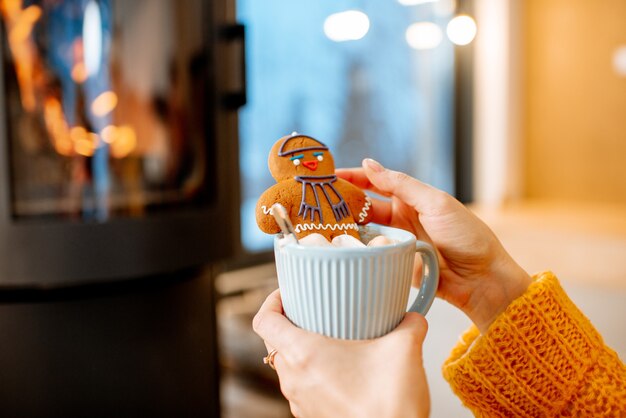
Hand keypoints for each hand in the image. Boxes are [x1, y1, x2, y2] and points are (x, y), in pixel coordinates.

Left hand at [253, 290, 429, 417]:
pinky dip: (313, 374)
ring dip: (301, 351)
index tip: (287, 294)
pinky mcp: (313, 416)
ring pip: (286, 367)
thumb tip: (412, 316)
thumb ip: (409, 323)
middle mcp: (295, 379)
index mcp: (304, 354)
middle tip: (311, 313)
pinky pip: (302, 388)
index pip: (264, 321)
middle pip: (273, 342)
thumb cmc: (389, 405)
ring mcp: (301, 401)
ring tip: (330, 341)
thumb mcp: (404, 349)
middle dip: (288, 323)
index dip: (271, 301)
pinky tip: (342, 371)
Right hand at [337, 159, 531, 332]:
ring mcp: (394, 243)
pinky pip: (369, 256)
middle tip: (314, 201)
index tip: (326, 176)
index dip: (350, 177)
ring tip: (318, 223)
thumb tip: (369, 164)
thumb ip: (401, 184)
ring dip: (343, 227)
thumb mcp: (436, 203)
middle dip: (340, 202)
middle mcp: (399, 218)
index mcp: (410, 198)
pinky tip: (337, 249)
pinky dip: (354, 251)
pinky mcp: (392, 265)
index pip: (373, 182)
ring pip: (361, 231)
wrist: (482, 280)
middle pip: (362, 207)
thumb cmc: (467, 236)